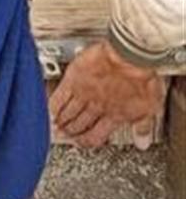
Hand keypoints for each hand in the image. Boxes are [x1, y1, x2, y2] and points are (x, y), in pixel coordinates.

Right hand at [50, 42, 164, 148]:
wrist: (130, 55)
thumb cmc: (142, 77)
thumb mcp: (150, 107)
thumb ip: (143, 127)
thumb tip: (142, 143)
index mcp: (113, 115)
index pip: (95, 135)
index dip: (86, 141)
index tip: (80, 142)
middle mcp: (96, 107)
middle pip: (79, 124)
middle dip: (70, 132)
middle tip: (63, 134)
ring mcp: (84, 94)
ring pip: (68, 113)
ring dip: (61, 121)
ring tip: (53, 124)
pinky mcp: (74, 79)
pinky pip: (59, 97)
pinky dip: (53, 105)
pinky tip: (48, 109)